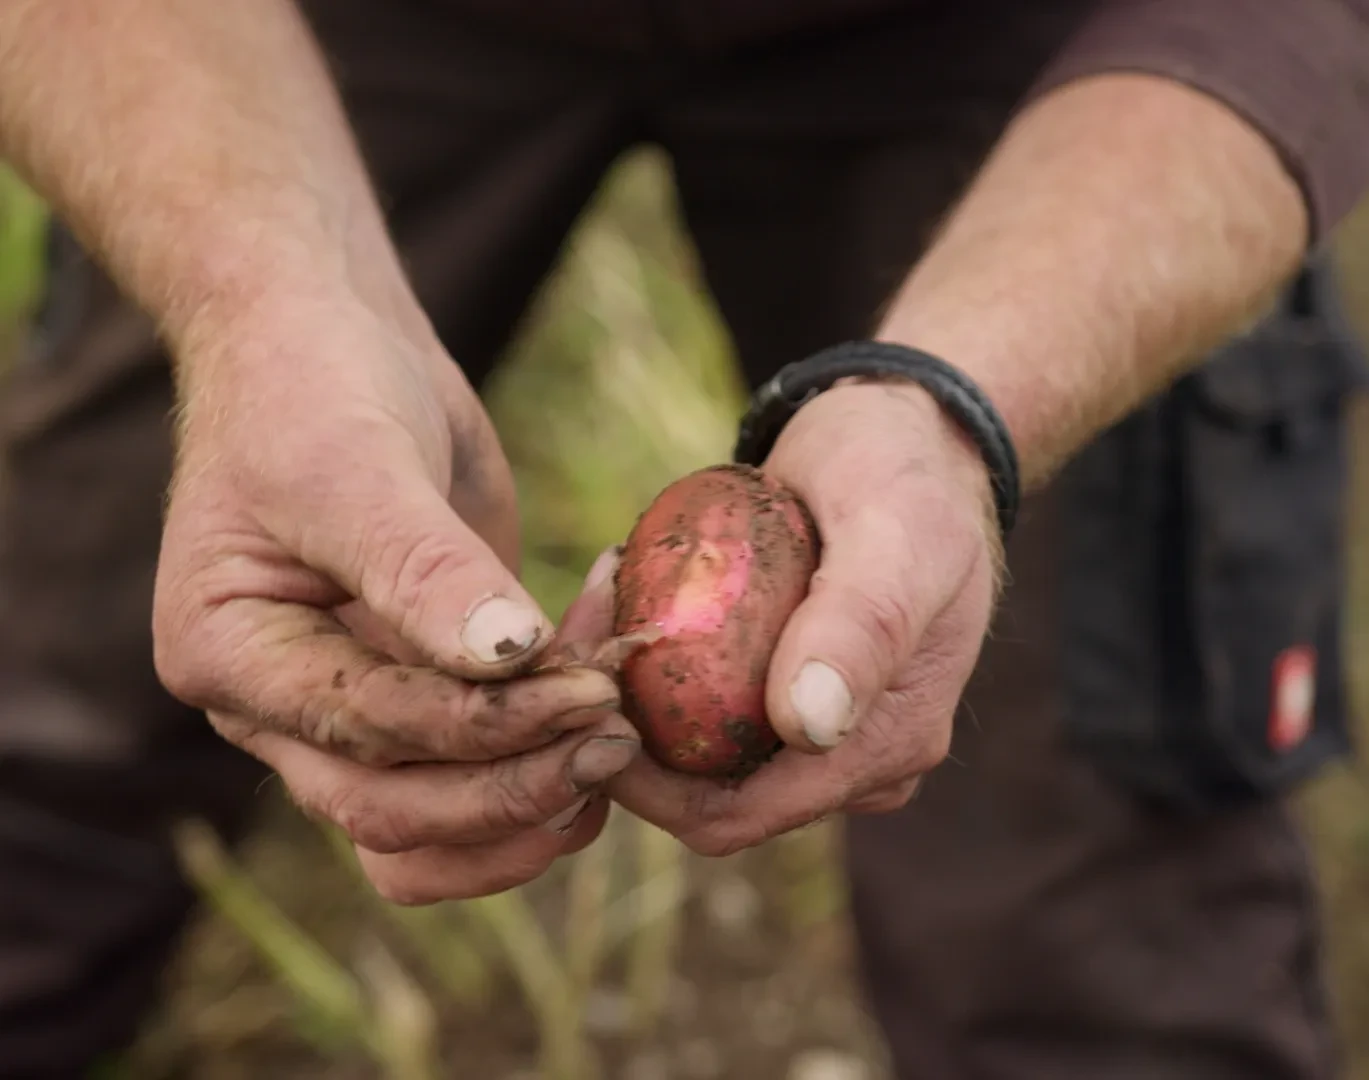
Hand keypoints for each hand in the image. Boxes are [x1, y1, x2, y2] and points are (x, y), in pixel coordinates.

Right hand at [153, 296, 638, 902]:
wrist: (324, 337)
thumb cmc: (308, 385)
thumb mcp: (352, 466)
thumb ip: (425, 569)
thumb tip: (511, 659)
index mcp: (234, 658)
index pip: (369, 731)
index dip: (486, 727)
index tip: (590, 693)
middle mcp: (281, 707)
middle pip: (395, 813)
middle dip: (513, 790)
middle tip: (615, 739)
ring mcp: (351, 704)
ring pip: (432, 825)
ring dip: (527, 808)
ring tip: (616, 749)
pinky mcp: (417, 684)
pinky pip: (475, 762)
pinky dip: (541, 748)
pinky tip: (604, 674)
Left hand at [596, 379, 998, 855]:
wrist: (910, 434)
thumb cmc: (904, 473)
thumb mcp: (893, 530)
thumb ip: (862, 625)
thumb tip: (808, 726)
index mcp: (886, 747)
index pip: (735, 815)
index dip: (642, 780)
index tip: (585, 688)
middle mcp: (851, 757)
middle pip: (701, 792)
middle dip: (624, 730)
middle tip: (584, 627)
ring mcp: (817, 725)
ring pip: (693, 751)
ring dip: (631, 692)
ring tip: (601, 597)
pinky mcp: (784, 686)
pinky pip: (701, 703)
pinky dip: (653, 663)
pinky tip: (625, 591)